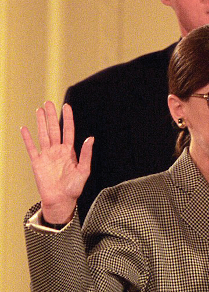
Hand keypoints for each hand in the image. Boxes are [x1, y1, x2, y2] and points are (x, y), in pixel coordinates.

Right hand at [21, 101, 92, 223]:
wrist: (61, 200)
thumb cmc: (74, 187)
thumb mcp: (84, 170)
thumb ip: (86, 154)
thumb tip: (90, 138)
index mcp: (69, 151)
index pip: (68, 130)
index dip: (67, 118)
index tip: (66, 105)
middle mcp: (57, 150)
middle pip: (54, 129)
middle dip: (51, 116)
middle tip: (48, 102)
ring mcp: (46, 155)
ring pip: (43, 135)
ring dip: (41, 122)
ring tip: (39, 110)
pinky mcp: (37, 163)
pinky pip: (31, 148)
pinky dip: (27, 138)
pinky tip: (24, 128)